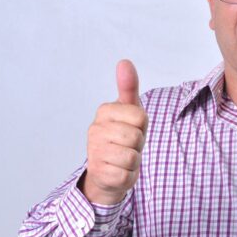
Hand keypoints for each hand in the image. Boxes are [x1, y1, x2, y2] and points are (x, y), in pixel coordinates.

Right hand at [82, 60, 147, 204]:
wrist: (108, 172)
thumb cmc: (122, 138)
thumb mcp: (129, 111)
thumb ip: (128, 87)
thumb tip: (124, 62)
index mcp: (104, 111)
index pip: (140, 116)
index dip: (142, 125)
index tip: (132, 128)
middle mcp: (94, 130)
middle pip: (136, 136)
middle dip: (138, 144)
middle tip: (129, 145)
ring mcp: (94, 152)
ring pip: (133, 155)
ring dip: (134, 160)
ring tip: (124, 158)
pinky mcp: (99, 174)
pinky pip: (128, 174)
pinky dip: (129, 175)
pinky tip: (119, 171)